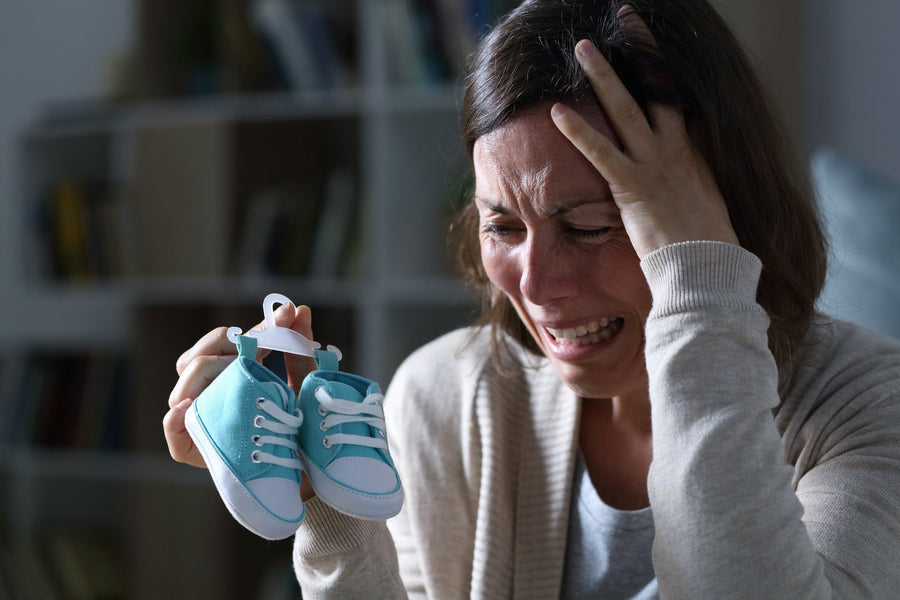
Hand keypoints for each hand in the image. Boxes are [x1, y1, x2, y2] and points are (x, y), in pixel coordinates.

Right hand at [162, 302, 316, 474]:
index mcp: (227, 371)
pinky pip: (174, 431)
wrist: (303, 468)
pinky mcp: (193, 448)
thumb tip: (301, 309)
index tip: (284, 317)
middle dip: (229, 348)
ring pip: (184, 386)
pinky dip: (176, 420)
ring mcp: (197, 417)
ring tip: (235, 371)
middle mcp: (207, 390)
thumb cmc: (297, 421)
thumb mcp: (303, 383)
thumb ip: (299, 348)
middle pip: (198, 358)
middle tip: (261, 348)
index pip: (224, 339)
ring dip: (206, 375)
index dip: (251, 327)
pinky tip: (186, 409)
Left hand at [549, 8, 737, 258]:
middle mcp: (676, 149)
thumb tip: (690, 173)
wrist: (707, 268)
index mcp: (695, 151)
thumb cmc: (708, 245)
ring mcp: (654, 164)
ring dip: (602, 75)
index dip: (664, 68)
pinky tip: (556, 112)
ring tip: (582, 47)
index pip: (679, 98)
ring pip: (626, 108)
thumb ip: (696, 181)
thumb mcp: (709, 204)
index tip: (653, 45)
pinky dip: (577, 131)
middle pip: (658, 86)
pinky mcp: (631, 187)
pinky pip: (600, 152)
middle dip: (641, 49)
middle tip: (626, 17)